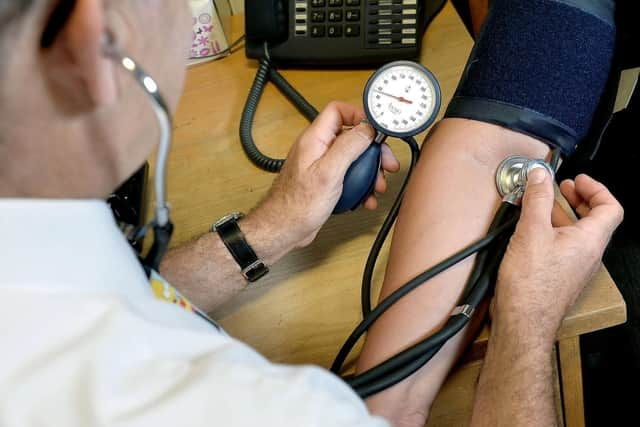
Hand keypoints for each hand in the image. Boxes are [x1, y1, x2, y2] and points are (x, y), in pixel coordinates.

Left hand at [251, 101, 399, 248]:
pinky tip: (365, 198)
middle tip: (386, 164)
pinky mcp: (325, 182)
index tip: (377, 130)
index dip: (360, 115)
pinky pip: (348, 177)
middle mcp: (317, 149)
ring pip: (352, 159)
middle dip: (372, 150)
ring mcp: (321, 166)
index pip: (338, 111)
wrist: (283, 230)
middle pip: (351, 137)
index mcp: (315, 139)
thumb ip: (348, 147)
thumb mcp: (329, 172)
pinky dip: (360, 186)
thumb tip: (367, 128)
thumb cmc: (297, 205)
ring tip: (378, 186)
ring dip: (369, 172)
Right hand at [493, 169, 622, 346]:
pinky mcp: (560, 277)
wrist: (523, 322)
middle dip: (578, 199)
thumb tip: (540, 175)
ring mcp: (575, 268)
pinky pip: (564, 248)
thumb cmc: (530, 285)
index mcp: (590, 241)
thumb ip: (537, 199)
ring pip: (577, 234)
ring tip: (541, 207)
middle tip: (562, 188)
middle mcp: (588, 255)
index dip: (596, 189)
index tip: (577, 180)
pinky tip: (531, 233)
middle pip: (595, 220)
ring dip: (562, 216)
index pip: (610, 208)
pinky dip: (552, 233)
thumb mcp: (531, 232)